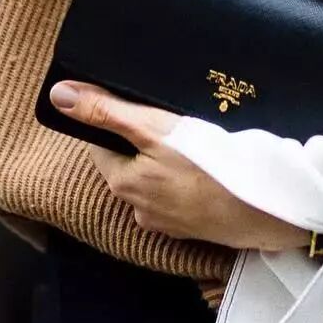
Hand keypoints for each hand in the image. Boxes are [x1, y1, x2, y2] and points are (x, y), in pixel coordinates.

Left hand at [49, 81, 311, 252]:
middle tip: (174, 121)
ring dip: (169, 163)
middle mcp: (139, 210)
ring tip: (197, 141)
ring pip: (158, 182)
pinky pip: (183, 196)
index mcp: (123, 184)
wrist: (264, 208)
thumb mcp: (153, 129)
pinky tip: (211, 167)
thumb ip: (106, 112)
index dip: (118, 121)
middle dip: (146, 142)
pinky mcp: (197, 228)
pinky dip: (191, 180)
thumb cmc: (207, 165)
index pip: (103, 145)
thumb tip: (57, 94)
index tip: (142, 106)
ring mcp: (169, 223)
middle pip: (131, 164)